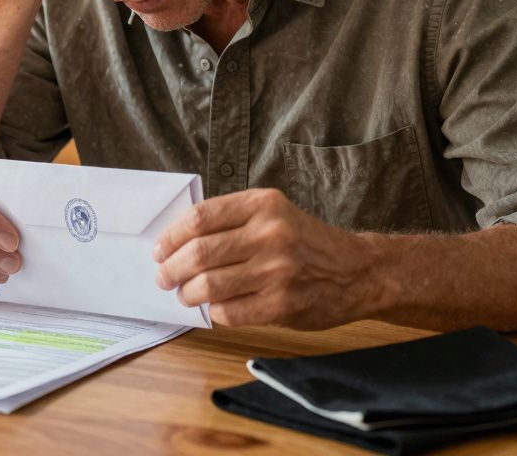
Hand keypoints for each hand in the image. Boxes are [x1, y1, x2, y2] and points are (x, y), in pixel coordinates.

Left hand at [152, 189, 382, 329]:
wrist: (357, 271)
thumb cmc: (305, 242)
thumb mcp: (274, 213)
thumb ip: (231, 221)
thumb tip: (177, 241)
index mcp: (263, 204)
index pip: (200, 218)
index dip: (171, 237)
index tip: (159, 250)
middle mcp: (270, 234)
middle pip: (199, 253)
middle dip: (171, 269)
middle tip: (164, 277)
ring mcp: (277, 271)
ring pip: (209, 286)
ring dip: (187, 294)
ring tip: (185, 294)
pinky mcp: (282, 305)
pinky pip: (229, 312)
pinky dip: (214, 312)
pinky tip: (215, 308)